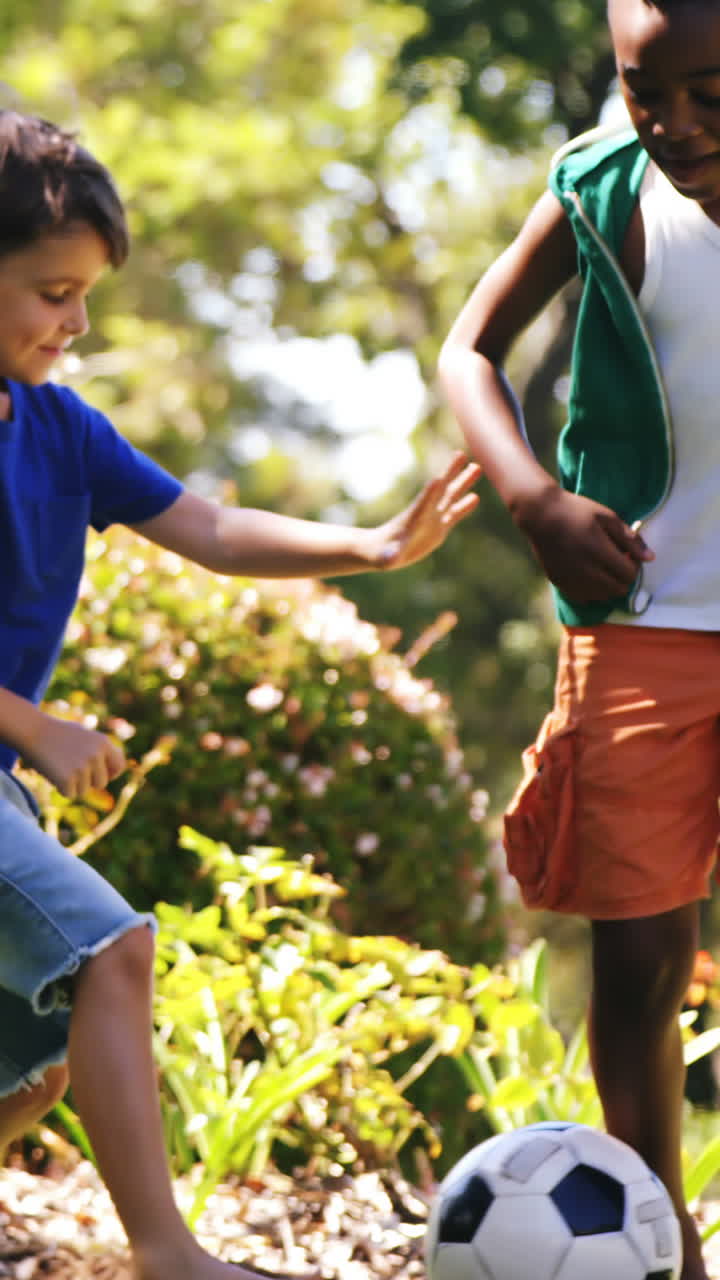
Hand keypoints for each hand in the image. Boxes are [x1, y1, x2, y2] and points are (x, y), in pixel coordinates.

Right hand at [23, 714, 126, 798]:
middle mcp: (96, 755)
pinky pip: (70, 794)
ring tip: (60, 768)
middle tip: (71, 770)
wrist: (32, 730)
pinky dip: (61, 788)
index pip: (119, 766)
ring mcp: (82, 767)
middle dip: (88, 781)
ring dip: (73, 785)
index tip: (98, 775)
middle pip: (101, 783)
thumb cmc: (57, 733)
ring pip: (84, 790)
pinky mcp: (67, 778)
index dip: (110, 774)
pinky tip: (53, 773)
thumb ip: (100, 751)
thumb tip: (115, 770)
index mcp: (103, 742)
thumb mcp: (84, 735)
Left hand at [371, 452, 480, 569]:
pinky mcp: (439, 527)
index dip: (430, 493)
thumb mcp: (385, 557)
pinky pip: (454, 514)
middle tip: (461, 455)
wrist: (383, 550)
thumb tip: (390, 559)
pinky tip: (475, 497)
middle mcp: (425, 513)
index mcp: (412, 518)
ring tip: (476, 466)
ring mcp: (433, 518)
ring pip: (451, 496)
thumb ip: (390, 556)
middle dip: (450, 474)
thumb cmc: (381, 553)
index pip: (423, 503)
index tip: (438, 478)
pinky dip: (464, 506)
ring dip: (463, 482)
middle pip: (441, 490)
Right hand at [516, 485, 653, 601]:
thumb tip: (651, 559)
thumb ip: (630, 539)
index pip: (629, 574)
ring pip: (602, 597)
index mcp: (600, 551)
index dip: (634, 566)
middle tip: (617, 561)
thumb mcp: (607, 517)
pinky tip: (588, 574)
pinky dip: (591, 591)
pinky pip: (583, 598)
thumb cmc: (577, 510)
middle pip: (618, 589)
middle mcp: (586, 570)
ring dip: (608, 586)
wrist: (540, 514)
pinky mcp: (559, 582)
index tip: (628, 555)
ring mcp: (571, 579)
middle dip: (623, 578)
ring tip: (602, 567)